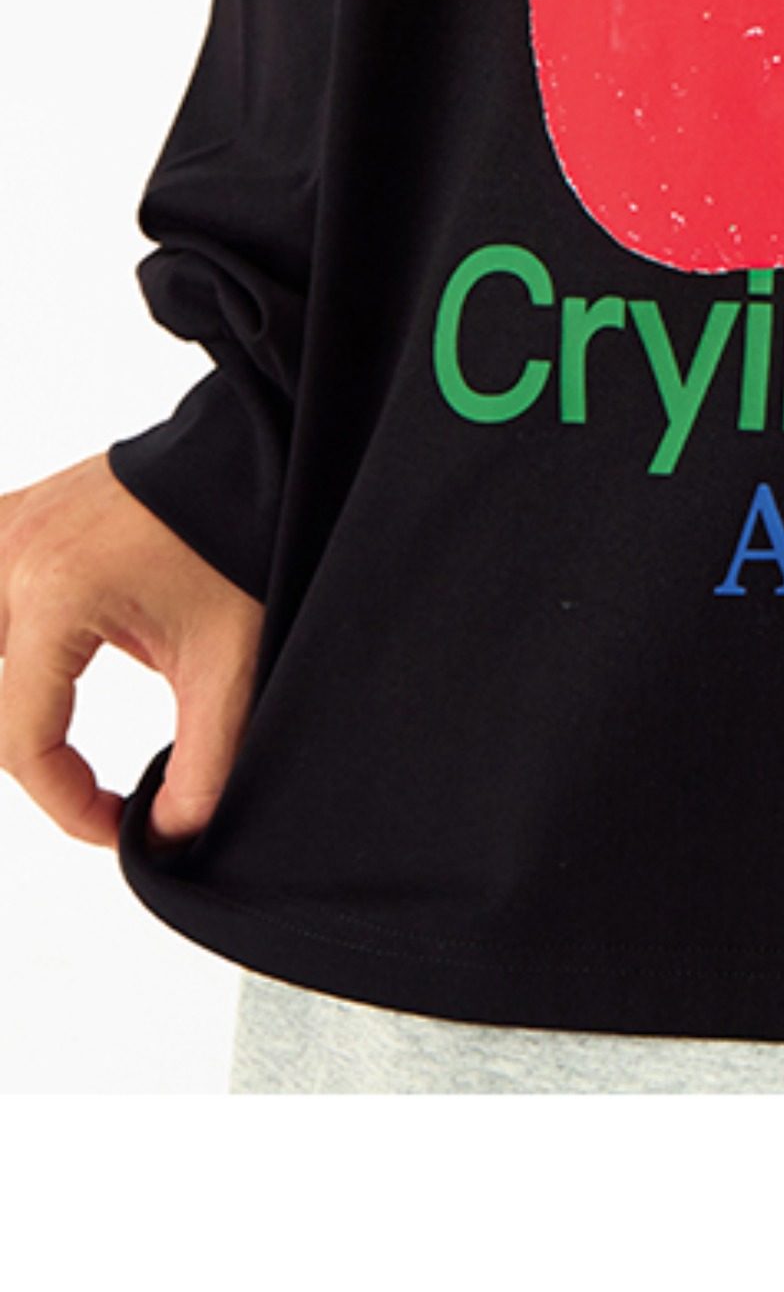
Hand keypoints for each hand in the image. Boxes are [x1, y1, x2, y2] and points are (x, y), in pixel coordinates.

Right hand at [0, 455, 263, 848]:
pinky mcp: (10, 520)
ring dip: (6, 703)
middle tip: (84, 793)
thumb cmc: (241, 544)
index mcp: (55, 597)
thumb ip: (206, 759)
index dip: (64, 802)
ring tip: (49, 750)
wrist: (250, 458)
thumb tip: (168, 834)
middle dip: (29, 759)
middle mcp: (9, 559)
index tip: (113, 824)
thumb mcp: (233, 662)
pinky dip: (0, 644)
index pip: (21, 739)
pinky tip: (22, 673)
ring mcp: (2, 531)